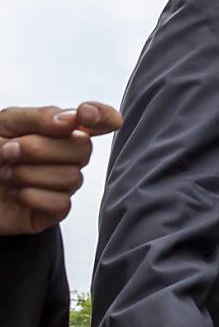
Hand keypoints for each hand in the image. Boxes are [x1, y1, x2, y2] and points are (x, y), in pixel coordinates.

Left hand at [0, 102, 121, 234]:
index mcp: (60, 130)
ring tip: (6, 174)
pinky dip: (32, 196)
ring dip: (28, 174)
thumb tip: (72, 120)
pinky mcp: (53, 211)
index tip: (83, 115)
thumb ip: (39, 117)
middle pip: (83, 148)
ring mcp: (62, 184)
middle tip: (8, 151)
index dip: (102, 116)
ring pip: (71, 177)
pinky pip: (60, 203)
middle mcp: (67, 157)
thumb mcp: (4, 123)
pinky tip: (15, 194)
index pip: (100, 120)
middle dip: (40, 149)